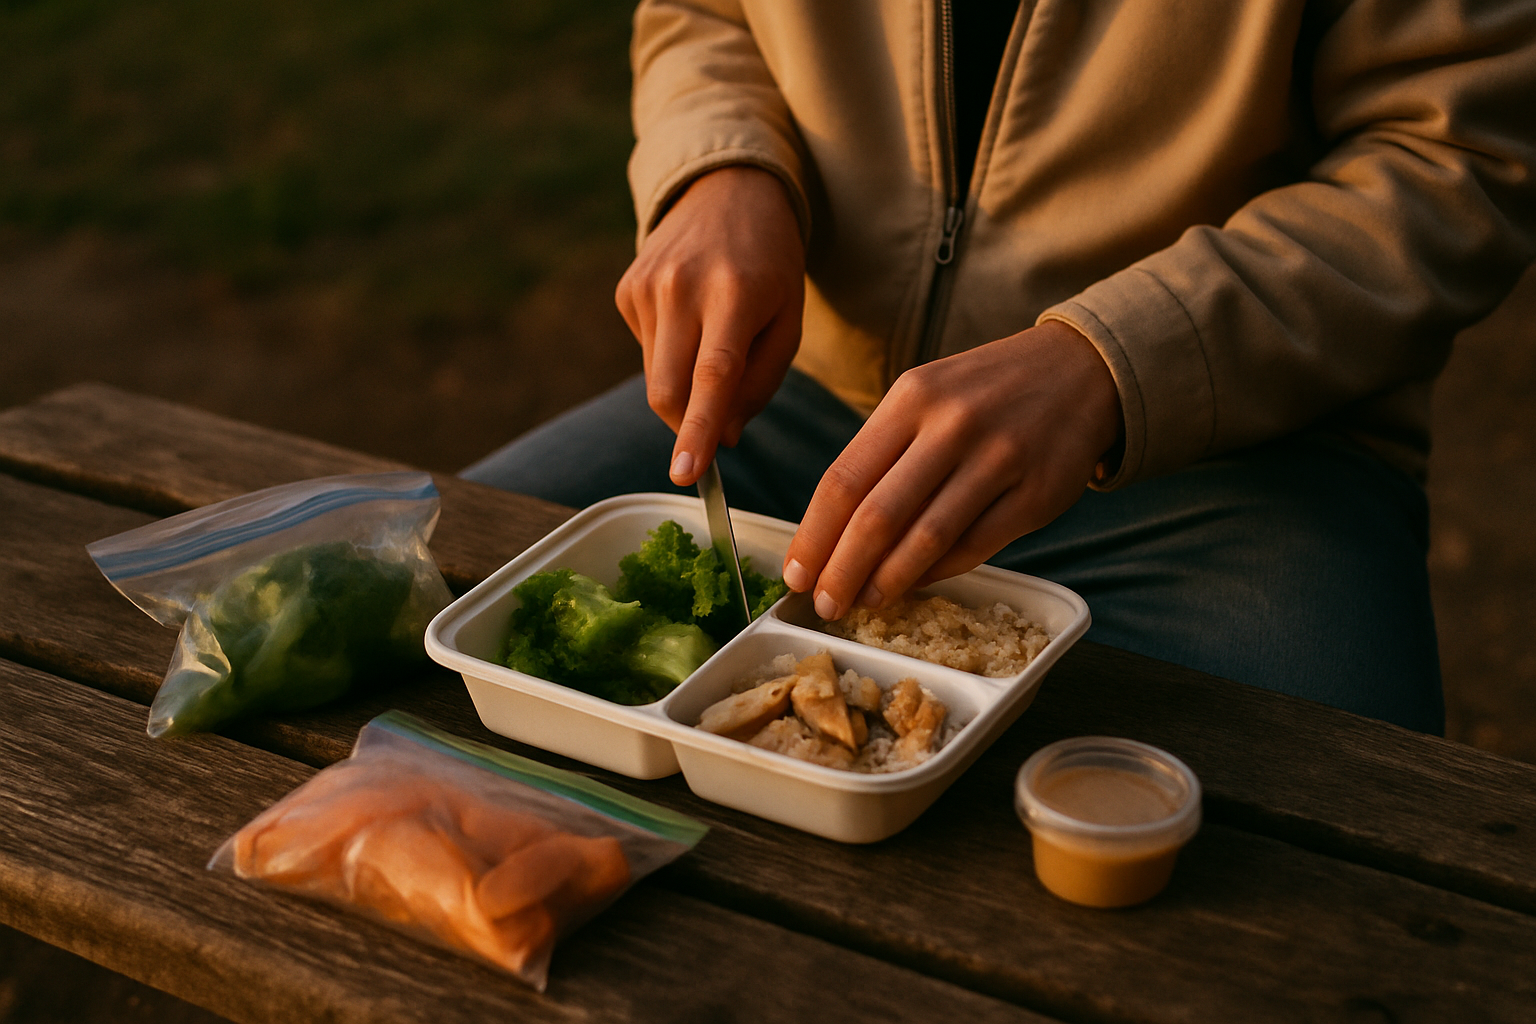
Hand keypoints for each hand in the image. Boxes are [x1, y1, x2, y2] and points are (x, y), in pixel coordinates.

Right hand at [614, 165, 805, 484]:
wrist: (729, 191)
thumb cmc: (770, 265)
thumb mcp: (788, 320)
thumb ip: (760, 384)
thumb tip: (725, 438)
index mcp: (735, 293)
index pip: (712, 376)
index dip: (697, 429)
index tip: (686, 474)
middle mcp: (682, 286)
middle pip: (668, 390)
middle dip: (686, 427)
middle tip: (712, 436)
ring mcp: (647, 285)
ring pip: (656, 377)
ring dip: (684, 385)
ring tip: (713, 342)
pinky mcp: (626, 288)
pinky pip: (646, 350)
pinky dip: (670, 355)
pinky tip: (690, 319)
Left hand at [780, 321, 1122, 618]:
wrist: (1081, 370)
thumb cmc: (985, 392)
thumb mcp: (926, 395)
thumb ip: (883, 455)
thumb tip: (834, 536)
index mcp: (912, 397)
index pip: (844, 479)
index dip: (814, 536)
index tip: (795, 573)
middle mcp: (952, 425)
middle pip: (878, 516)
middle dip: (842, 570)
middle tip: (823, 603)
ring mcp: (999, 460)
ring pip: (926, 538)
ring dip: (887, 581)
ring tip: (864, 602)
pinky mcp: (1036, 494)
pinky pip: (974, 547)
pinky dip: (937, 572)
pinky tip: (914, 584)